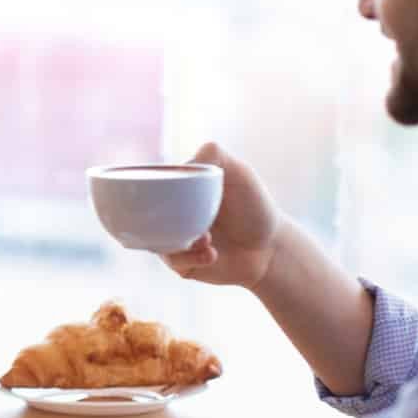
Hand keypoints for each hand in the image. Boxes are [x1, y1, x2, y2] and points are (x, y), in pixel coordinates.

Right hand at [160, 142, 288, 290]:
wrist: (270, 248)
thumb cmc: (254, 206)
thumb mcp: (239, 172)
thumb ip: (215, 154)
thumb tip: (185, 162)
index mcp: (178, 189)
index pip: (150, 185)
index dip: (155, 190)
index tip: (174, 196)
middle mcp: (171, 213)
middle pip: (146, 213)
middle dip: (165, 219)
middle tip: (196, 222)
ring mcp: (175, 238)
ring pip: (156, 239)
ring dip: (180, 241)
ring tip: (208, 240)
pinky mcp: (181, 263)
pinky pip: (172, 261)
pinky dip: (190, 258)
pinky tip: (212, 254)